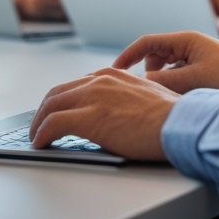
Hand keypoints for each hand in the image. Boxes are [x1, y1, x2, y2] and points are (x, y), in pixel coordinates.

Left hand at [28, 68, 177, 159]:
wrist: (182, 124)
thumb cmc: (173, 117)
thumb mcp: (147, 96)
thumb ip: (128, 98)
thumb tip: (123, 113)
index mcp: (113, 75)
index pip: (77, 84)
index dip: (62, 99)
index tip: (58, 109)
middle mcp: (99, 80)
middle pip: (58, 93)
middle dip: (45, 109)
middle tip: (39, 124)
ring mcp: (92, 97)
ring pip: (51, 106)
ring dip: (39, 122)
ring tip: (36, 136)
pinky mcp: (88, 118)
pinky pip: (54, 124)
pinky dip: (42, 134)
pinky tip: (40, 143)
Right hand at [113, 30, 218, 94]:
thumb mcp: (196, 79)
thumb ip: (166, 80)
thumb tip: (143, 82)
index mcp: (184, 39)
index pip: (146, 42)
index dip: (128, 55)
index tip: (115, 69)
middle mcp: (187, 44)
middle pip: (154, 54)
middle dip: (146, 70)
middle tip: (143, 90)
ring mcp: (194, 54)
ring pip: (165, 65)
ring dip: (161, 78)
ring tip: (165, 95)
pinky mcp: (200, 66)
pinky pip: (177, 72)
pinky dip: (173, 83)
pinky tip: (180, 97)